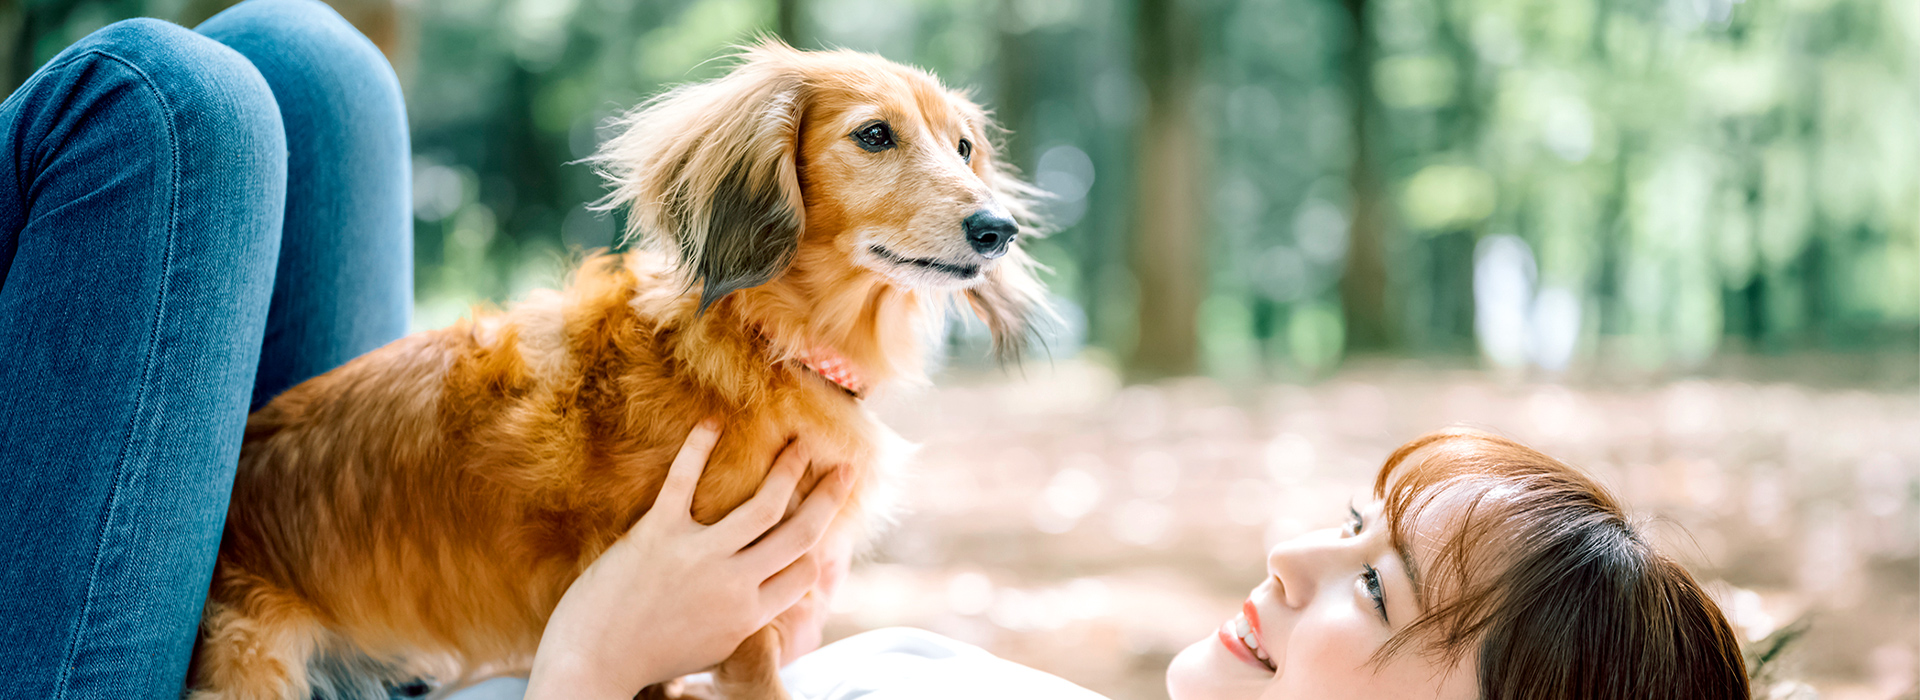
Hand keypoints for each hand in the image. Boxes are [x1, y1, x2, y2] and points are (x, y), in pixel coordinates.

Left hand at [525, 420, 851, 699]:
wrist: (592, 664)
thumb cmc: (649, 658)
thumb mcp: (712, 647)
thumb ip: (743, 618)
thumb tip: (768, 598)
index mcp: (749, 615)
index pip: (806, 570)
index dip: (825, 541)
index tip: (831, 514)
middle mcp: (734, 585)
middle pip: (800, 533)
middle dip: (830, 497)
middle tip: (847, 468)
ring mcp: (698, 557)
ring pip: (763, 504)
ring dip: (789, 468)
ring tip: (800, 442)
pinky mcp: (657, 535)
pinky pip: (685, 481)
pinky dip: (699, 448)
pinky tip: (713, 423)